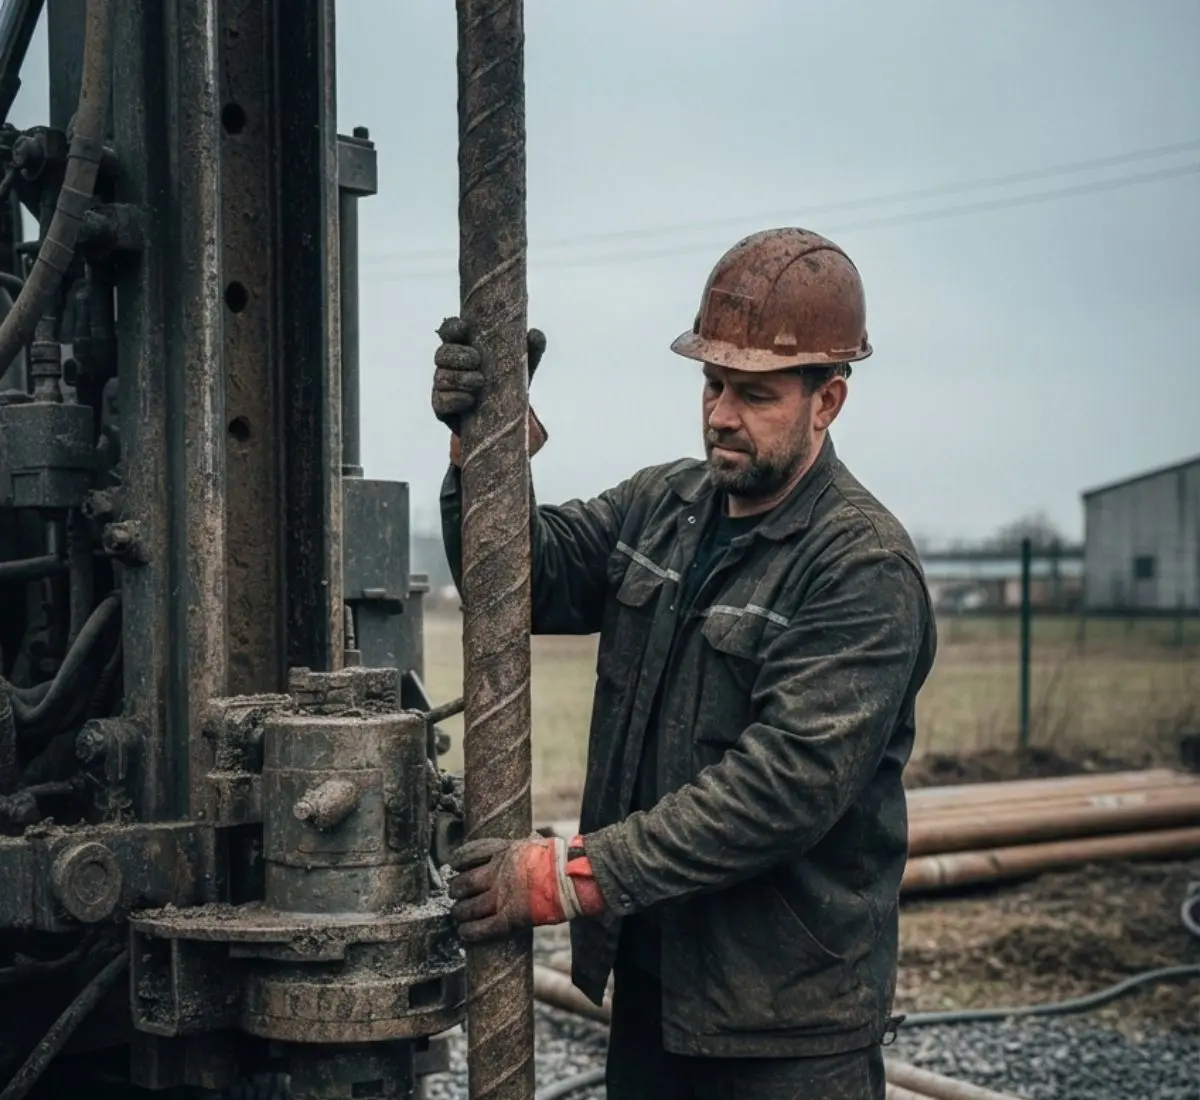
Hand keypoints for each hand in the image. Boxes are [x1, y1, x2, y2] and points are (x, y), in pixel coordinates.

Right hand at [432, 317, 547, 462]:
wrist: (501, 422)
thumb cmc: (506, 385)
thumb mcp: (519, 368)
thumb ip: (529, 351)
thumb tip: (536, 334)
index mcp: (464, 349)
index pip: (450, 332)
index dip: (453, 328)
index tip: (464, 328)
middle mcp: (449, 366)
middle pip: (441, 354)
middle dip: (457, 355)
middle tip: (476, 360)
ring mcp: (443, 388)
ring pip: (440, 377)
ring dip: (459, 378)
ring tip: (480, 382)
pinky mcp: (442, 408)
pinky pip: (440, 402)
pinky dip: (454, 399)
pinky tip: (469, 400)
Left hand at [447, 833, 604, 942]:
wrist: (569, 876)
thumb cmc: (559, 860)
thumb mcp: (535, 844)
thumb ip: (524, 848)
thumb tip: (530, 841)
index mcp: (503, 852)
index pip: (470, 853)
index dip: (459, 860)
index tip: (453, 864)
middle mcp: (497, 874)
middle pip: (465, 882)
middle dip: (456, 889)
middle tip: (453, 893)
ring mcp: (501, 896)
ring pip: (470, 907)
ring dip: (460, 912)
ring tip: (457, 915)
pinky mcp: (510, 917)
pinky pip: (484, 928)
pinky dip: (471, 932)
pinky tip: (463, 933)